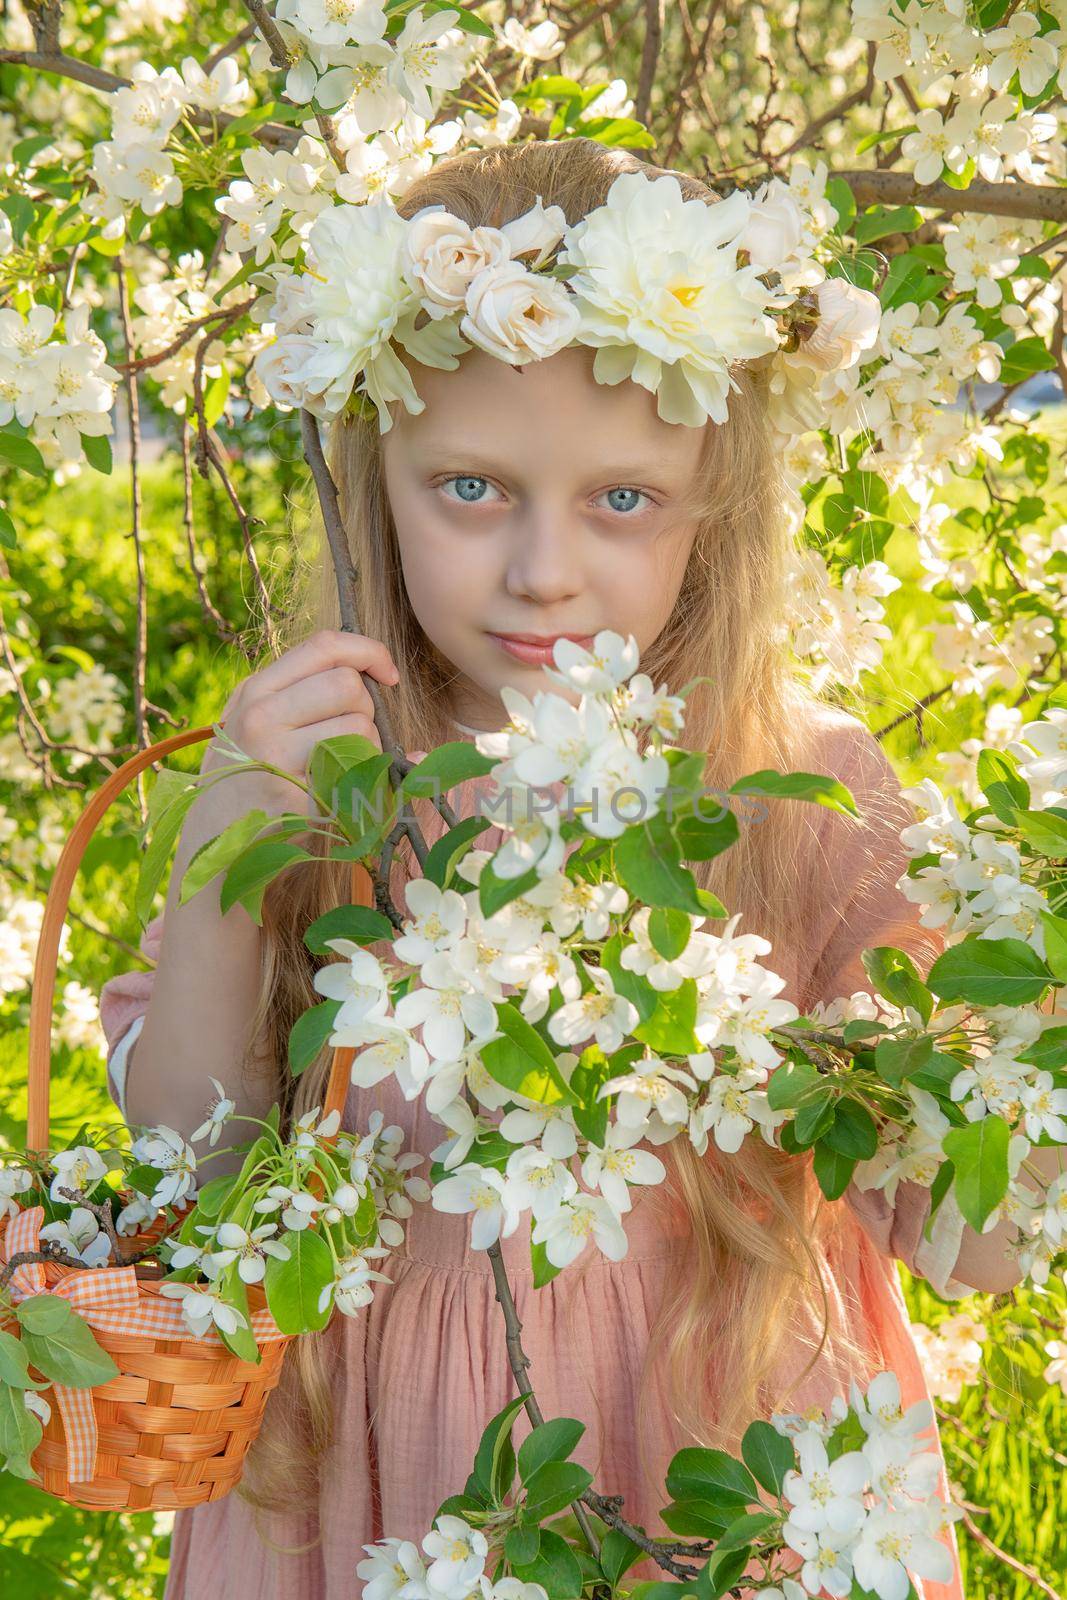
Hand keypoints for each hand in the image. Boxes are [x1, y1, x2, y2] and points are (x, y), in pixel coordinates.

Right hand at [199, 628, 400, 823]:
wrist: (212, 835)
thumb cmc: (245, 771)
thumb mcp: (253, 717)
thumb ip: (302, 691)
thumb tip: (386, 675)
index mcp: (256, 689)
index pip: (324, 645)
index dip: (369, 652)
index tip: (387, 676)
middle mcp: (261, 716)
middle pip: (348, 685)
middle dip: (367, 709)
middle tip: (350, 735)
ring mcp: (274, 758)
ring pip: (359, 729)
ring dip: (367, 748)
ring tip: (340, 765)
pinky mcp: (293, 798)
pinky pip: (354, 774)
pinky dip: (362, 781)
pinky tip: (338, 791)